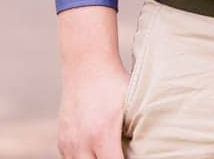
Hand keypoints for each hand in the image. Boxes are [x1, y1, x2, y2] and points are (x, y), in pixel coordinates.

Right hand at [56, 6, 128, 157]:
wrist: (86, 64)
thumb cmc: (114, 83)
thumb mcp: (132, 105)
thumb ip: (136, 131)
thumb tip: (150, 145)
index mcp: (102, 135)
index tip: (136, 157)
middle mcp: (81, 143)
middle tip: (123, 154)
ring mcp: (68, 142)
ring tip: (110, 152)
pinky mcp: (62, 139)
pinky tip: (97, 153)